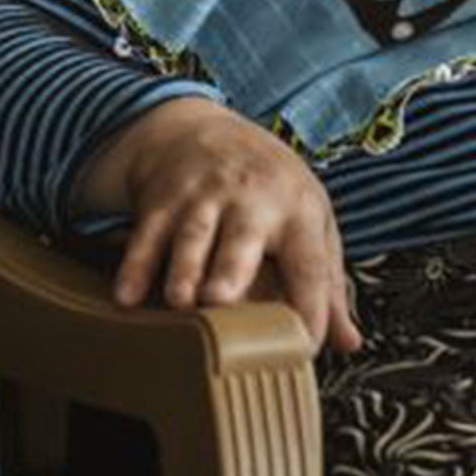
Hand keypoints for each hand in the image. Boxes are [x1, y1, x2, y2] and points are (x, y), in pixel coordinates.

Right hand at [73, 96, 361, 355]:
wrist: (202, 127)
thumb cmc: (266, 185)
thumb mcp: (308, 219)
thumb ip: (326, 281)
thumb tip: (348, 342)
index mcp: (297, 211)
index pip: (310, 262)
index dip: (311, 306)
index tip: (304, 348)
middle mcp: (250, 199)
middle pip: (242, 237)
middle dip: (230, 269)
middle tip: (220, 300)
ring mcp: (202, 196)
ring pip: (191, 236)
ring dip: (182, 269)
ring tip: (178, 302)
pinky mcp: (163, 198)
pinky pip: (147, 234)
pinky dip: (135, 265)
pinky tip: (127, 296)